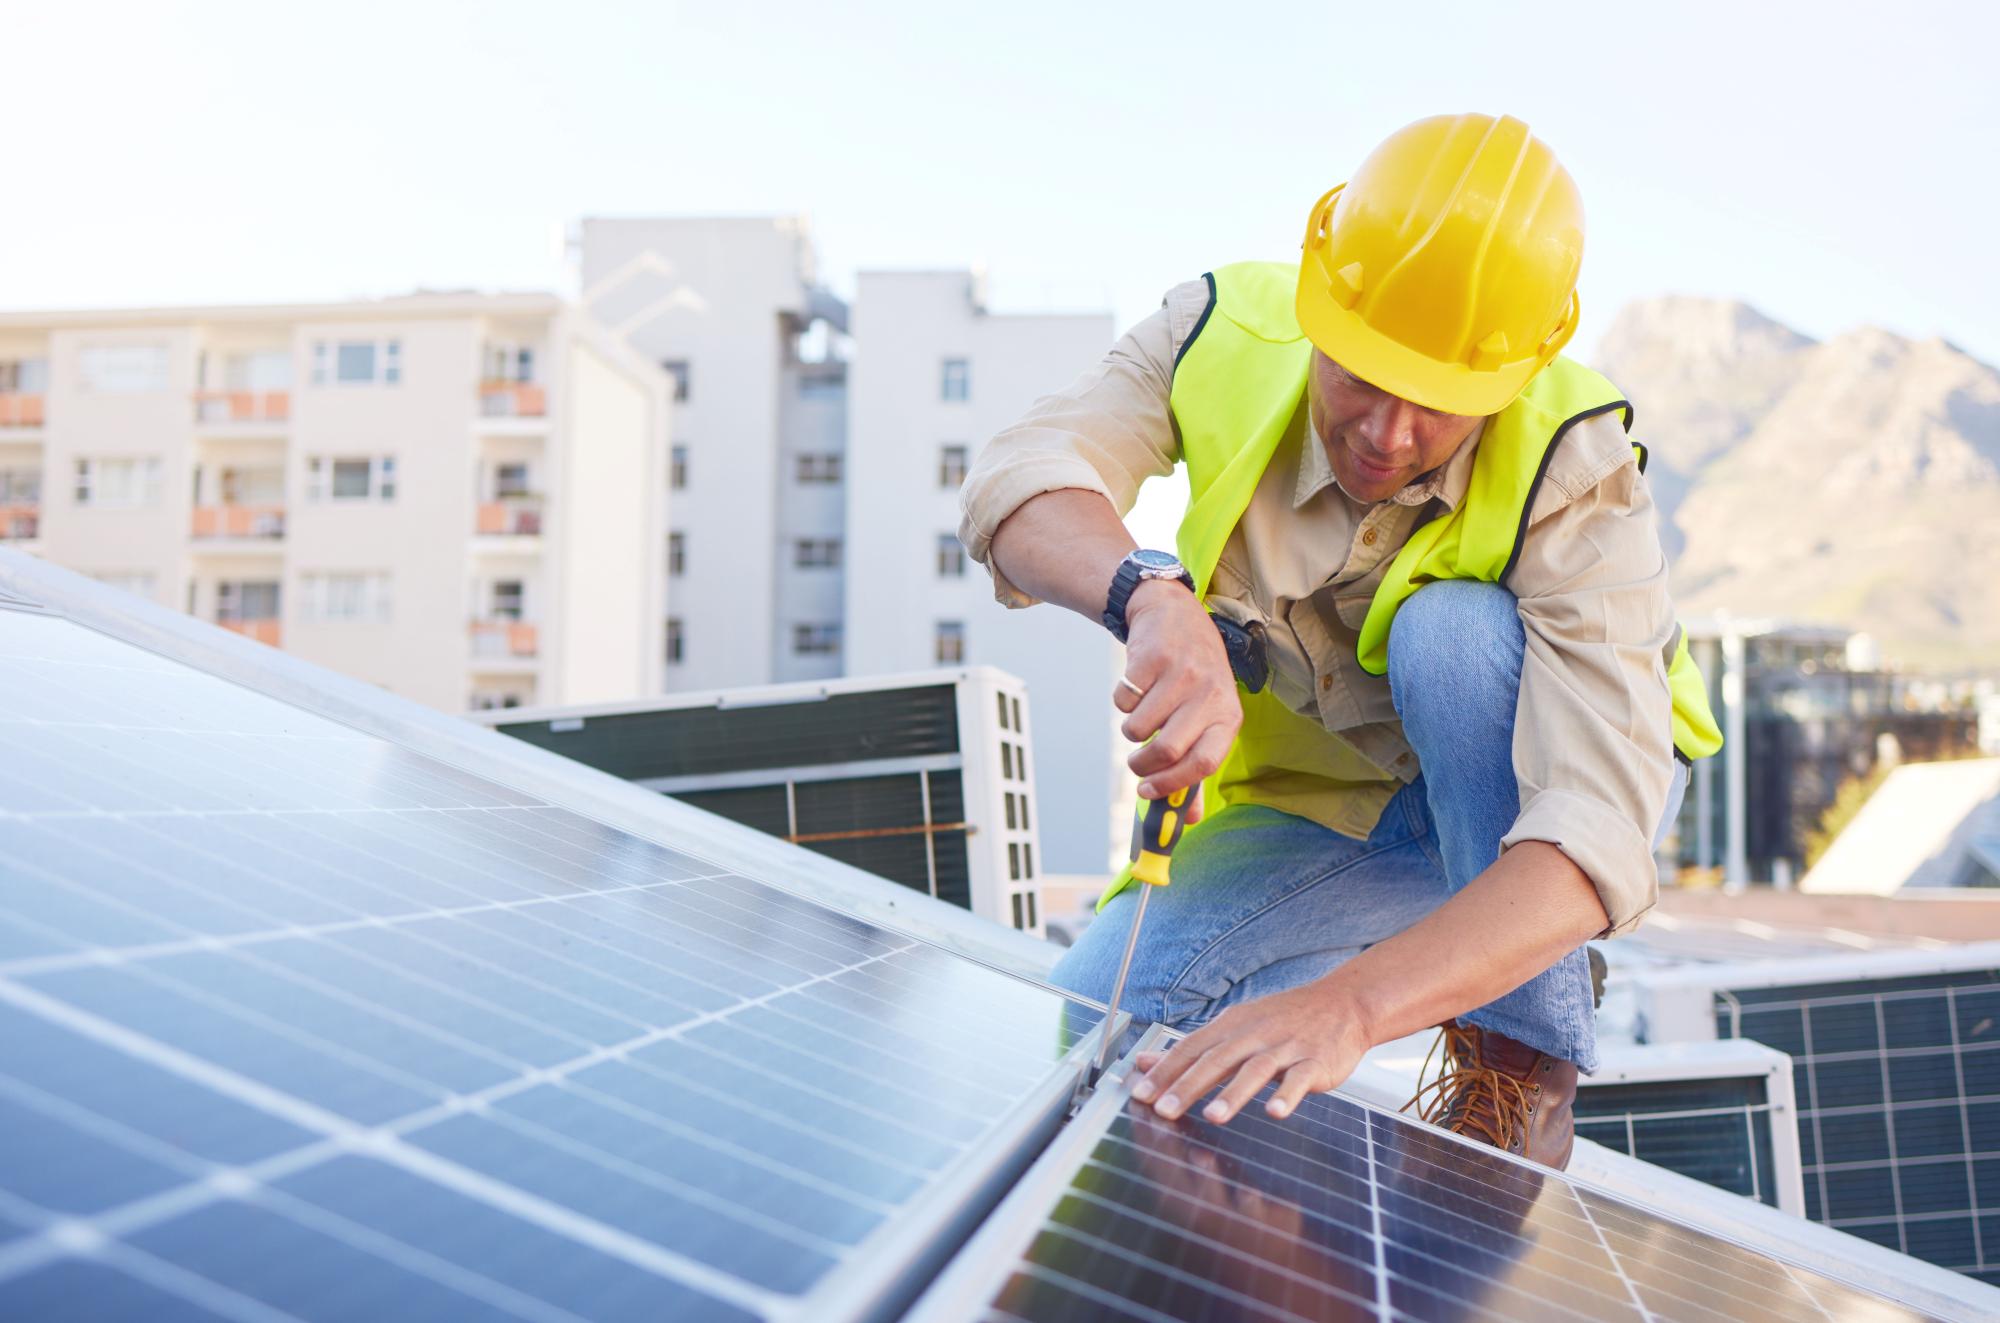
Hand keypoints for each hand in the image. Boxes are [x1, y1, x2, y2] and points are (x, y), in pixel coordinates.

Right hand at [1113, 580, 1240, 823]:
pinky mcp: (1152, 658)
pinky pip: (1122, 701)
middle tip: (1136, 763)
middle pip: (1167, 750)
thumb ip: (1197, 767)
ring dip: (1130, 731)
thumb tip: (1189, 819)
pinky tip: (1137, 686)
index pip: (1204, 763)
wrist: (1175, 616)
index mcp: (1228, 716)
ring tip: (1142, 715)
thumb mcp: (1208, 716)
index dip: (1173, 785)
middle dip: (1142, 765)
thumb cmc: (1193, 677)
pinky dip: (1121, 702)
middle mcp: (1209, 694)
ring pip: (1138, 728)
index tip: (1147, 792)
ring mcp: (1181, 674)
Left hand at [1128, 978, 1370, 1124]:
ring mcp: (1286, 1046)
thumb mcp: (1235, 1027)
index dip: (1165, 1071)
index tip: (1140, 1093)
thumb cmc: (1283, 1019)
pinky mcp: (1315, 1061)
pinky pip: (1300, 1078)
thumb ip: (1192, 1049)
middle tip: (1164, 1110)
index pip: (1191, 1047)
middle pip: (1216, 1059)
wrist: (1342, 1003)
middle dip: (1188, 1085)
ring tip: (1213, 1116)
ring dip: (1234, 1093)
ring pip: (1256, 1069)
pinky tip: (1275, 1111)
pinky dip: (1287, 1094)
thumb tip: (1145, 1062)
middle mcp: (1255, 1033)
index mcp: (1231, 1025)